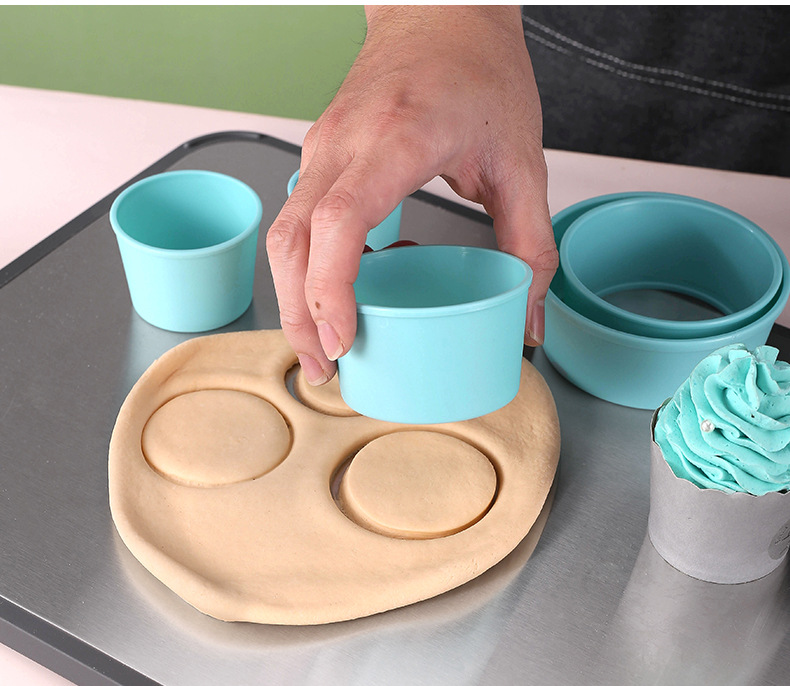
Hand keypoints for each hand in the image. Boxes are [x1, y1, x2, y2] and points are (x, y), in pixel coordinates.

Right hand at [266, 5, 556, 384]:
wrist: (443, 15)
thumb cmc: (479, 71)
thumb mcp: (521, 161)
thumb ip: (530, 246)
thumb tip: (528, 318)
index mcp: (396, 140)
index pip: (337, 224)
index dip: (329, 292)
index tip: (344, 342)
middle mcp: (343, 143)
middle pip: (290, 242)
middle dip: (297, 315)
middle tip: (325, 367)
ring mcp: (322, 146)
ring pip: (283, 233)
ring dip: (294, 296)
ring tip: (325, 343)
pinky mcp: (320, 154)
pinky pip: (298, 218)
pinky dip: (306, 266)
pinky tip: (341, 290)